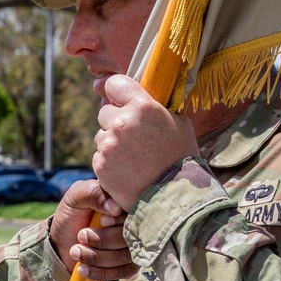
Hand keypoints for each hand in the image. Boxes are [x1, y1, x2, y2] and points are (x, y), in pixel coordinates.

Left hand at [49, 178, 134, 280]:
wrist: (61, 242)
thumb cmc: (72, 215)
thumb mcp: (76, 197)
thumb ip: (94, 194)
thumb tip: (116, 208)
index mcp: (127, 203)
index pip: (137, 213)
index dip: (119, 221)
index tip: (101, 221)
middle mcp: (135, 224)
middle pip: (131, 237)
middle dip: (102, 240)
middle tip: (80, 235)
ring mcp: (134, 245)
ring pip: (126, 257)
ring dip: (97, 257)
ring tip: (75, 251)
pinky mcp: (129, 264)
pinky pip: (123, 272)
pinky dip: (101, 272)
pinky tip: (82, 269)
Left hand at [92, 74, 198, 212]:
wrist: (175, 197)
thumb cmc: (182, 159)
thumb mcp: (180, 123)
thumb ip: (158, 108)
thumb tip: (146, 97)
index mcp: (143, 106)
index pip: (114, 84)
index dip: (115, 91)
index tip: (115, 97)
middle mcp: (122, 122)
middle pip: (104, 112)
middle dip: (114, 121)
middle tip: (131, 137)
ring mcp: (109, 145)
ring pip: (100, 136)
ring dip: (111, 144)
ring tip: (132, 159)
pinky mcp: (101, 166)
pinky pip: (99, 157)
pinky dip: (108, 163)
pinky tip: (127, 172)